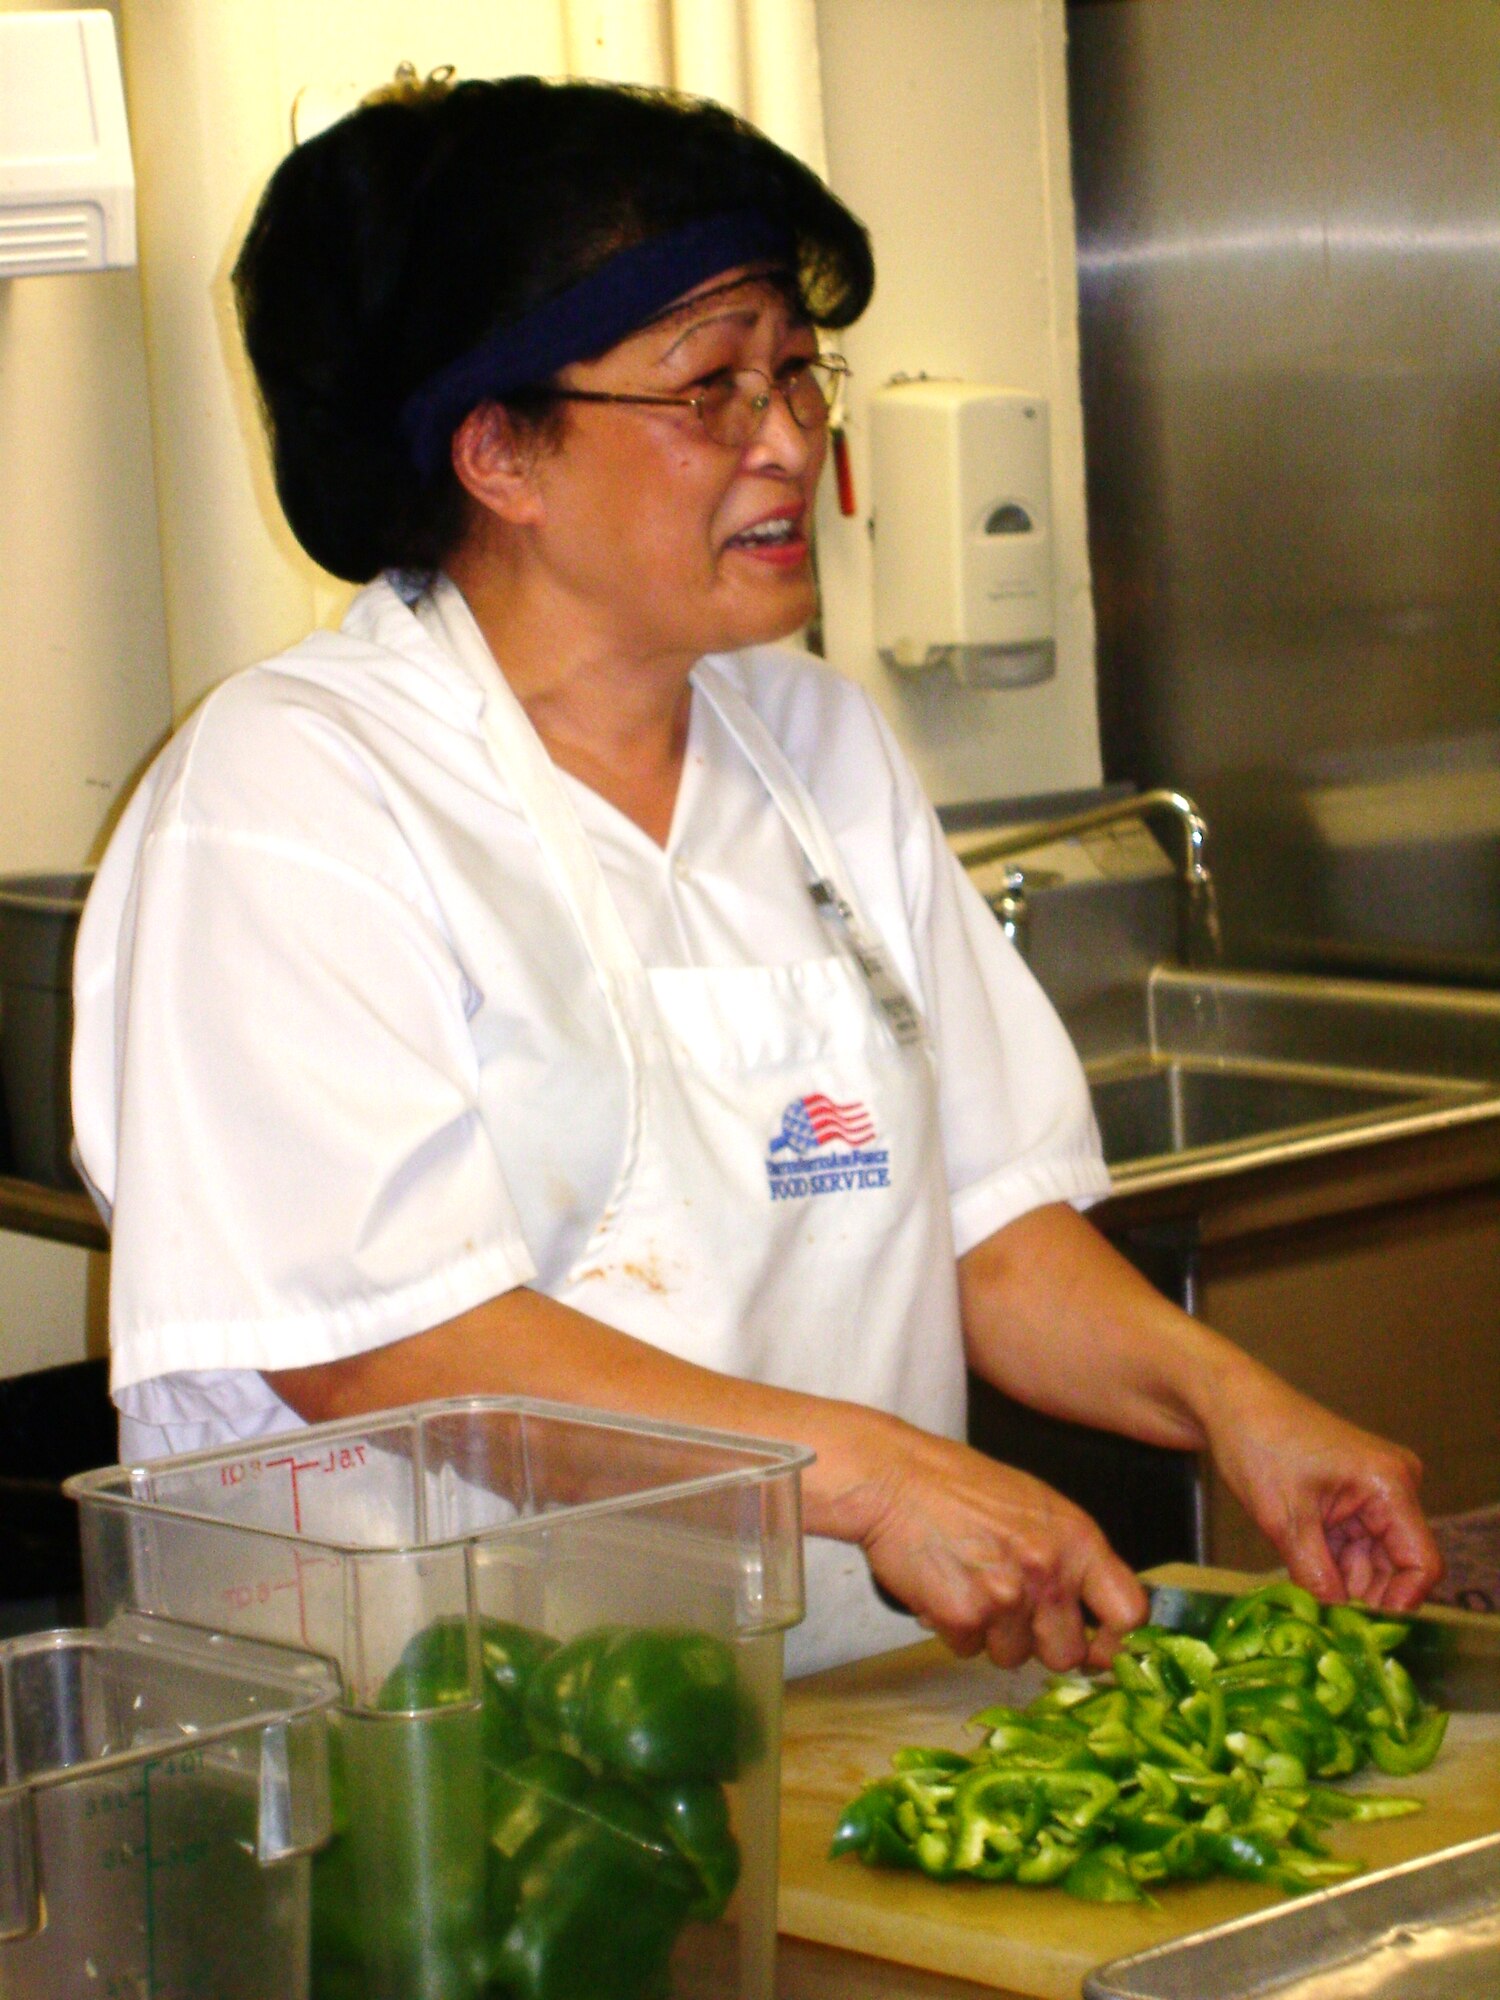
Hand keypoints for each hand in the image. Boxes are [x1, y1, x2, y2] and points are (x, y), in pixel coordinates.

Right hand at [825, 1416, 1147, 1671]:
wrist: (893, 1478)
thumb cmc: (959, 1486)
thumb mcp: (1034, 1506)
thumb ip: (1070, 1556)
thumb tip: (1095, 1612)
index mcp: (1076, 1539)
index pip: (1129, 1612)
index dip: (1116, 1641)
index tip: (1098, 1646)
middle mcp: (1049, 1572)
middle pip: (1068, 1655)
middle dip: (1040, 1643)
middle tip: (1012, 1611)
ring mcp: (1007, 1598)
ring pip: (1013, 1657)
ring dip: (992, 1634)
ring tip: (969, 1584)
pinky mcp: (964, 1617)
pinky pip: (968, 1650)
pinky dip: (954, 1629)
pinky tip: (943, 1587)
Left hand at [1204, 1364, 1443, 1611]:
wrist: (1226, 1402)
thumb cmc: (1256, 1441)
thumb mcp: (1284, 1519)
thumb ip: (1316, 1576)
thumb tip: (1337, 1627)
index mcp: (1389, 1484)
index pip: (1421, 1563)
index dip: (1398, 1603)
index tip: (1361, 1631)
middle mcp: (1392, 1487)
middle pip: (1397, 1566)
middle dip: (1364, 1598)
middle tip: (1327, 1628)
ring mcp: (1371, 1493)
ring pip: (1371, 1561)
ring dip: (1343, 1586)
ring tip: (1309, 1609)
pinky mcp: (1349, 1499)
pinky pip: (1351, 1547)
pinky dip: (1331, 1568)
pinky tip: (1306, 1586)